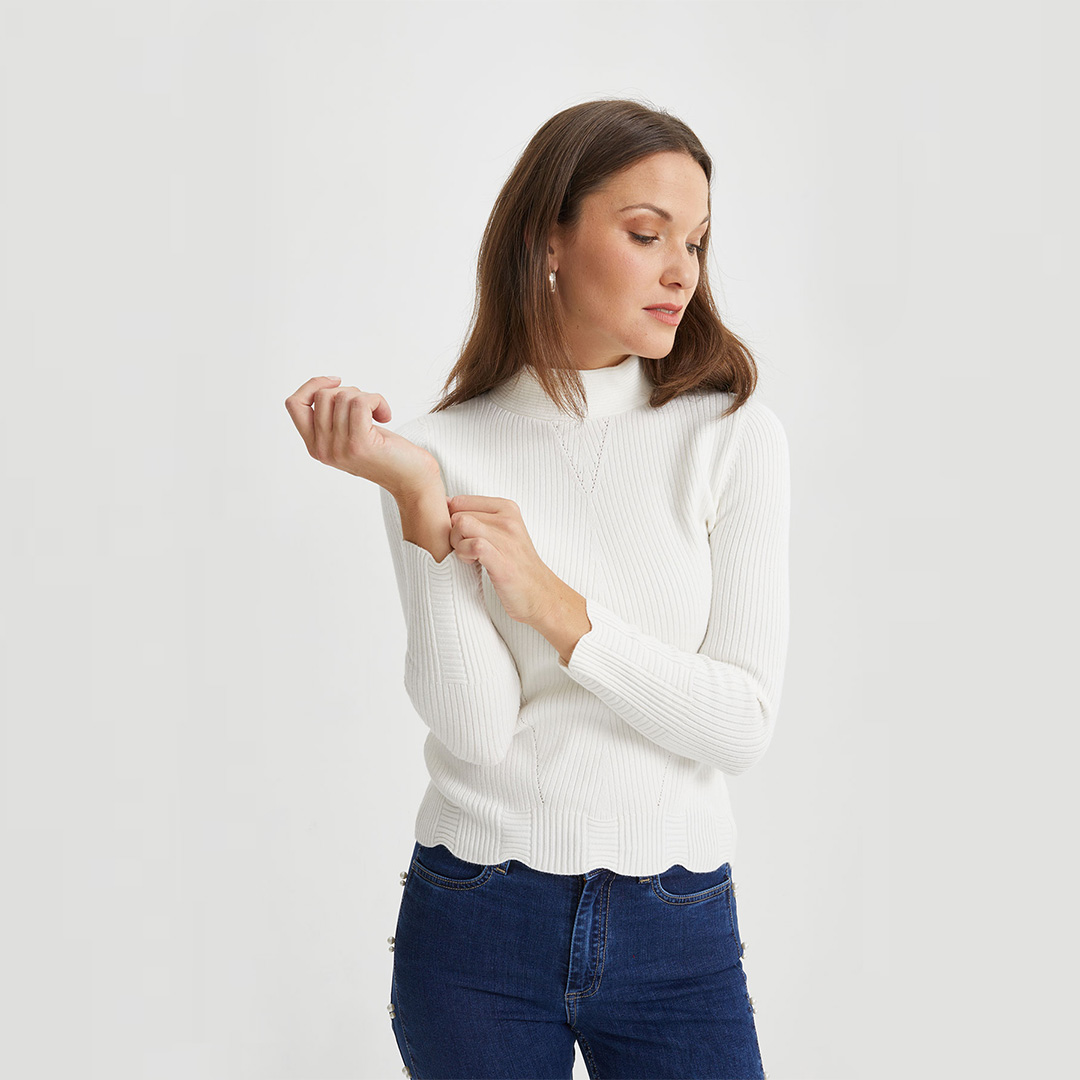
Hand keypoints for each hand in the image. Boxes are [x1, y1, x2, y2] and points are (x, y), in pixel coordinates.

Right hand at [284, 376, 439, 496]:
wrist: (411, 479)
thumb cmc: (385, 452)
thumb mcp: (350, 434)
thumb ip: (332, 417)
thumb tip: (324, 386)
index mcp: (315, 446)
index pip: (294, 404)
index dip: (312, 385)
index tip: (336, 381)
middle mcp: (322, 450)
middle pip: (323, 396)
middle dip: (350, 392)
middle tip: (368, 408)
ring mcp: (339, 448)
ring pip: (343, 397)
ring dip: (366, 397)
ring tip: (378, 415)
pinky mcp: (359, 444)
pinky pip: (361, 402)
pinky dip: (377, 400)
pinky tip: (385, 415)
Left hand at [447, 495, 558, 623]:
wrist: (540, 594)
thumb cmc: (516, 565)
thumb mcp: (501, 532)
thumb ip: (477, 518)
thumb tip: (444, 505)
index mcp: (506, 508)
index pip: (460, 501)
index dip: (451, 521)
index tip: (462, 537)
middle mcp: (508, 519)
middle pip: (457, 514)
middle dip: (452, 534)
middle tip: (465, 550)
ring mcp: (507, 539)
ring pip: (461, 525)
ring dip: (457, 544)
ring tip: (468, 556)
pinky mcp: (502, 560)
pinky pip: (473, 544)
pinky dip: (465, 554)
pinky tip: (472, 563)